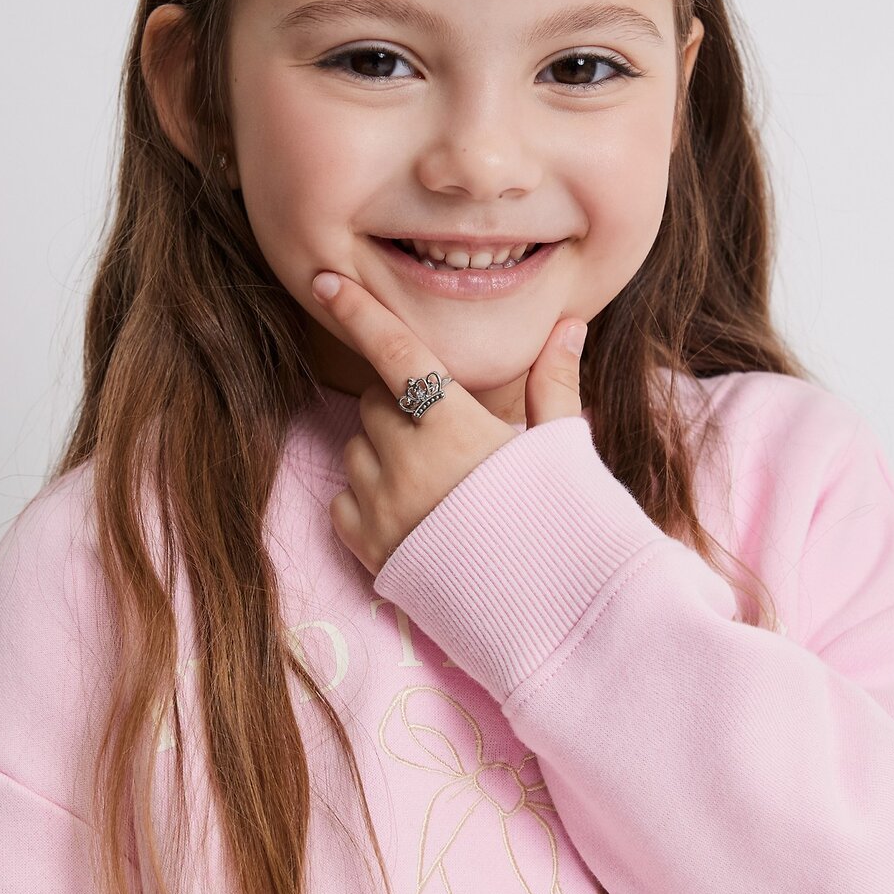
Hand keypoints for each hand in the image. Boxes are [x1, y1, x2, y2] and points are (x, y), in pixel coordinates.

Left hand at [310, 270, 587, 576]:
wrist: (556, 612)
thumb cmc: (564, 523)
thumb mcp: (562, 446)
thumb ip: (553, 381)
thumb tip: (569, 324)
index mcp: (455, 425)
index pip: (395, 351)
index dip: (358, 311)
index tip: (325, 281)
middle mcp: (408, 460)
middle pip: (376, 401)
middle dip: (402, 405)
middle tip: (448, 433)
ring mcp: (383, 506)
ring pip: (356, 448)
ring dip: (383, 450)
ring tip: (437, 481)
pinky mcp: (369, 548)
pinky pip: (342, 500)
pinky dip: (366, 497)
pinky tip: (412, 514)